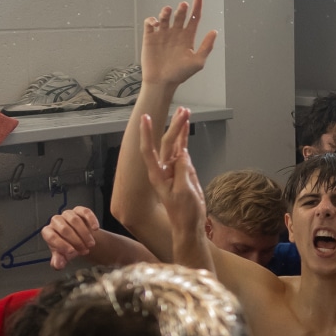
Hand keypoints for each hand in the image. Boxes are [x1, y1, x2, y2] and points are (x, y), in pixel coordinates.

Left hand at [42, 206, 100, 269]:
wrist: (80, 240)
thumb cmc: (69, 247)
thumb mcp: (63, 257)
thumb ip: (58, 261)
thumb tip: (58, 265)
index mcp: (48, 232)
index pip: (51, 236)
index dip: (61, 244)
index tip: (72, 252)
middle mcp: (56, 221)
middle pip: (64, 228)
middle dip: (76, 241)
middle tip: (84, 250)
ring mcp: (68, 214)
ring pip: (75, 220)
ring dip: (84, 234)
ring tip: (91, 244)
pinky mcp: (79, 210)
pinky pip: (84, 212)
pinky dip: (91, 220)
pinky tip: (95, 229)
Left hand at [140, 106, 205, 245]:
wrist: (189, 225)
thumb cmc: (184, 212)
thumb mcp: (183, 191)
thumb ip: (182, 170)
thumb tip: (182, 153)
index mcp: (158, 175)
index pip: (149, 151)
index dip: (147, 134)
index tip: (145, 118)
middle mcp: (163, 169)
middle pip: (166, 143)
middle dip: (174, 125)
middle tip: (183, 110)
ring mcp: (173, 169)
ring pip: (175, 145)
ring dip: (180, 129)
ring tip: (186, 112)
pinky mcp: (183, 172)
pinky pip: (183, 152)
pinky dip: (185, 139)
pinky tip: (187, 127)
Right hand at [141, 0, 217, 91]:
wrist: (162, 82)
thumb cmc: (179, 74)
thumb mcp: (197, 62)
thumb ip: (206, 47)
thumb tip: (215, 32)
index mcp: (188, 37)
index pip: (194, 18)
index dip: (197, 6)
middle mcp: (176, 33)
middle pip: (180, 15)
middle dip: (182, 9)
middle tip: (183, 6)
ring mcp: (163, 34)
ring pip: (165, 16)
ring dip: (166, 11)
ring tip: (168, 11)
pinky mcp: (150, 37)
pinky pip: (150, 23)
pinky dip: (152, 20)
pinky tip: (155, 24)